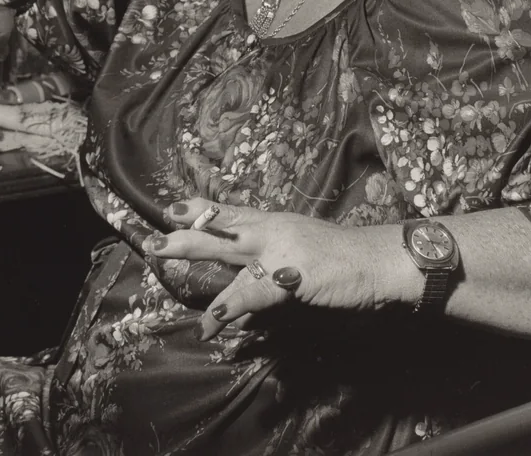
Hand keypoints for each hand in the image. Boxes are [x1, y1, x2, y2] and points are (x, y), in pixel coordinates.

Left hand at [145, 198, 402, 339]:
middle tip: (152, 236)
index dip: (201, 209)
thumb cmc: (344, 258)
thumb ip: (276, 258)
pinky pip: (251, 293)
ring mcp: (279, 250)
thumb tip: (252, 277)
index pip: (232, 211)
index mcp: (276, 222)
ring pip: (227, 248)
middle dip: (184, 231)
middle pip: (221, 225)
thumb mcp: (303, 247)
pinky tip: (209, 323)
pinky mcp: (290, 276)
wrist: (378, 260)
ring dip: (192, 253)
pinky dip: (228, 308)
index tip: (172, 207)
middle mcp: (272, 229)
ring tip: (161, 257)